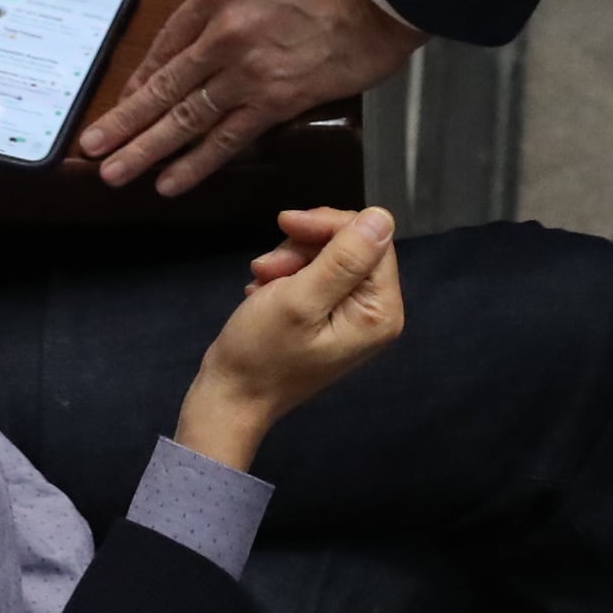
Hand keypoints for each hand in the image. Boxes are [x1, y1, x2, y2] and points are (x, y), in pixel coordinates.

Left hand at [81, 0, 424, 195]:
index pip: (167, 43)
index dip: (142, 77)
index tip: (124, 101)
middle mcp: (221, 34)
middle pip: (164, 86)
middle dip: (124, 121)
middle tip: (92, 148)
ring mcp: (246, 71)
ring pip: (185, 118)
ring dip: (146, 149)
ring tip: (115, 172)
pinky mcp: (276, 100)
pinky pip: (227, 138)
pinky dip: (196, 163)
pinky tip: (170, 181)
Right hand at [174, 206, 403, 468]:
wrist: (231, 396)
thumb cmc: (262, 352)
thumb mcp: (300, 298)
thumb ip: (344, 258)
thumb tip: (382, 216)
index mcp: (380, 311)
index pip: (373, 238)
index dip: (328, 225)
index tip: (285, 225)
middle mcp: (376, 313)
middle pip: (352, 244)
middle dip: (305, 245)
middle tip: (266, 264)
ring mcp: (353, 316)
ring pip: (329, 254)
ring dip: (290, 259)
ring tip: (261, 280)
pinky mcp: (331, 316)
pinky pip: (317, 274)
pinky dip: (287, 274)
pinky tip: (264, 290)